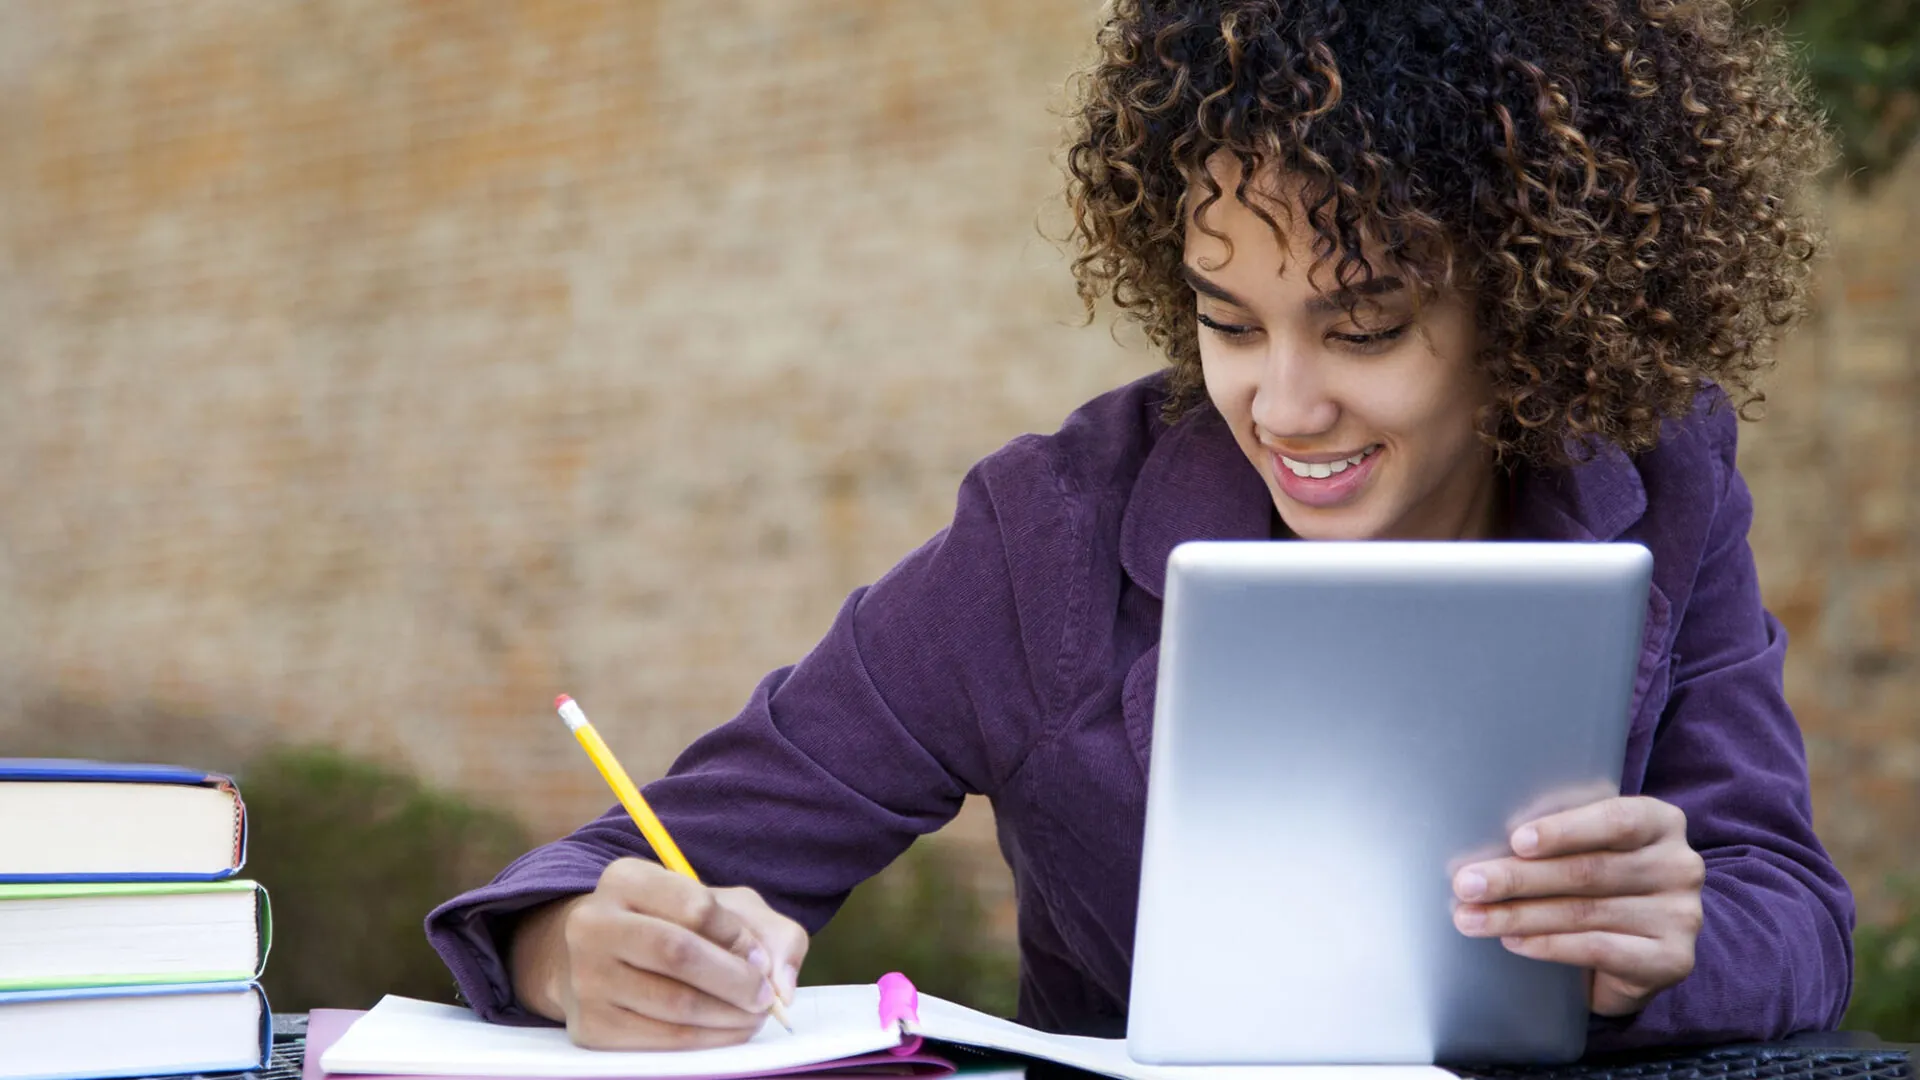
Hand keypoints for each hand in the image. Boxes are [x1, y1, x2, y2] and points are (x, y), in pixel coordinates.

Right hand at [508, 858, 808, 1048]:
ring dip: (728, 1016)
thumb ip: (767, 930)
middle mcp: (593, 924)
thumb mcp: (722, 907)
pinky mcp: (590, 1026)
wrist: (601, 961)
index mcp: (625, 879)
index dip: (737, 935)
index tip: (759, 956)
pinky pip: (662, 1039)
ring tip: (753, 1015)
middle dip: (736, 980)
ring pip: (674, 1002)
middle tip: (765, 997)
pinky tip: (727, 1030)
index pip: (694, 905)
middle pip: (678, 952)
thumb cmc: (675, 927)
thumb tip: (782, 982)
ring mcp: (586, 977)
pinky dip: (707, 1040)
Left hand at [1451, 795, 1704, 1015]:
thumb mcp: (1587, 848)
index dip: (1564, 829)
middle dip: (1518, 878)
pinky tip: (1512, 942)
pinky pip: (1599, 949)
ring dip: (1518, 916)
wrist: (1637, 953)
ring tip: (1472, 918)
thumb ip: (1558, 837)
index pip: (1614, 819)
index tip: (1516, 841)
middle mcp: (1679, 865)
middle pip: (1588, 870)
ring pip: (1585, 912)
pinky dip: (1548, 945)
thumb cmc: (1599, 885)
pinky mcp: (1673, 959)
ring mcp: (1682, 915)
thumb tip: (1481, 840)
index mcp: (1661, 822)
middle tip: (1467, 884)